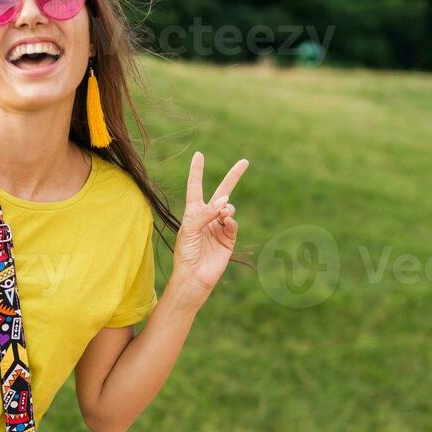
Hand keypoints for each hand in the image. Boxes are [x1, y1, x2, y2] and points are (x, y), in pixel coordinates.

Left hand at [172, 150, 247, 300]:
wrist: (194, 276)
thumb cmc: (186, 253)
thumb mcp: (190, 229)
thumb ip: (205, 213)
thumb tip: (225, 202)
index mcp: (193, 213)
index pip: (195, 187)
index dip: (197, 171)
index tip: (199, 154)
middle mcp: (207, 217)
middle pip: (222, 192)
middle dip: (233, 177)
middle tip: (244, 161)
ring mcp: (219, 227)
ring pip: (228, 208)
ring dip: (226, 208)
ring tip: (222, 214)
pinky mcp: (229, 238)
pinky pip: (233, 223)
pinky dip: (230, 220)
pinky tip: (225, 222)